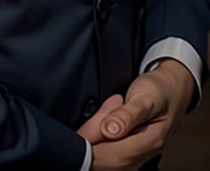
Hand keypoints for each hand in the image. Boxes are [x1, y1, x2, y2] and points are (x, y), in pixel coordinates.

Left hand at [77, 59, 194, 168]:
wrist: (172, 89)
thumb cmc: (159, 90)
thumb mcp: (145, 96)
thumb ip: (127, 114)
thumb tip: (109, 131)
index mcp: (150, 141)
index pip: (114, 156)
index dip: (91, 149)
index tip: (77, 136)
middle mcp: (144, 154)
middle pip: (107, 160)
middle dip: (92, 140)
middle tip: (95, 115)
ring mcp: (137, 156)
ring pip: (107, 159)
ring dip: (96, 138)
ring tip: (107, 111)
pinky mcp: (130, 153)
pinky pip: (109, 155)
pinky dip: (100, 139)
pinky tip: (105, 123)